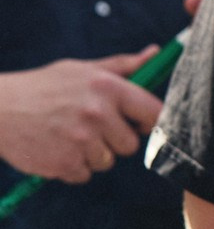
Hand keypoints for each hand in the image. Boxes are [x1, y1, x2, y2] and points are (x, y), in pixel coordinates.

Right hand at [0, 51, 166, 183]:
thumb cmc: (42, 87)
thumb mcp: (80, 70)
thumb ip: (121, 66)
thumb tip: (155, 53)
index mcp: (107, 87)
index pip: (154, 112)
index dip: (150, 121)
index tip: (139, 123)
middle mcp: (97, 113)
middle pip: (130, 144)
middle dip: (113, 140)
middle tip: (88, 128)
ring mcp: (81, 140)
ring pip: (107, 161)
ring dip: (91, 155)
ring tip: (66, 136)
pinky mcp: (65, 162)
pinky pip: (84, 174)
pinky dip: (71, 167)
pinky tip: (54, 148)